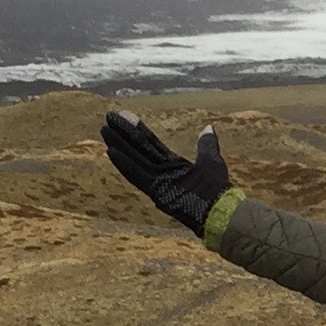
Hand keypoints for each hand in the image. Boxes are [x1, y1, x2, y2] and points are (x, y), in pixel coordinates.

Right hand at [102, 109, 231, 234]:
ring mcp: (158, 181)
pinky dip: (124, 165)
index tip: (125, 115)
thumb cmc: (217, 189)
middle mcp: (161, 172)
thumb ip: (207, 145)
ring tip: (104, 131)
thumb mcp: (212, 160)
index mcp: (172, 165)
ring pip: (135, 159)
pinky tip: (111, 152)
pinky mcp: (157, 191)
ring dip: (119, 145)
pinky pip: (138, 176)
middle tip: (109, 117)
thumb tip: (208, 128)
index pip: (151, 143)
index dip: (138, 129)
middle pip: (139, 148)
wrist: (221, 211)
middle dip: (124, 133)